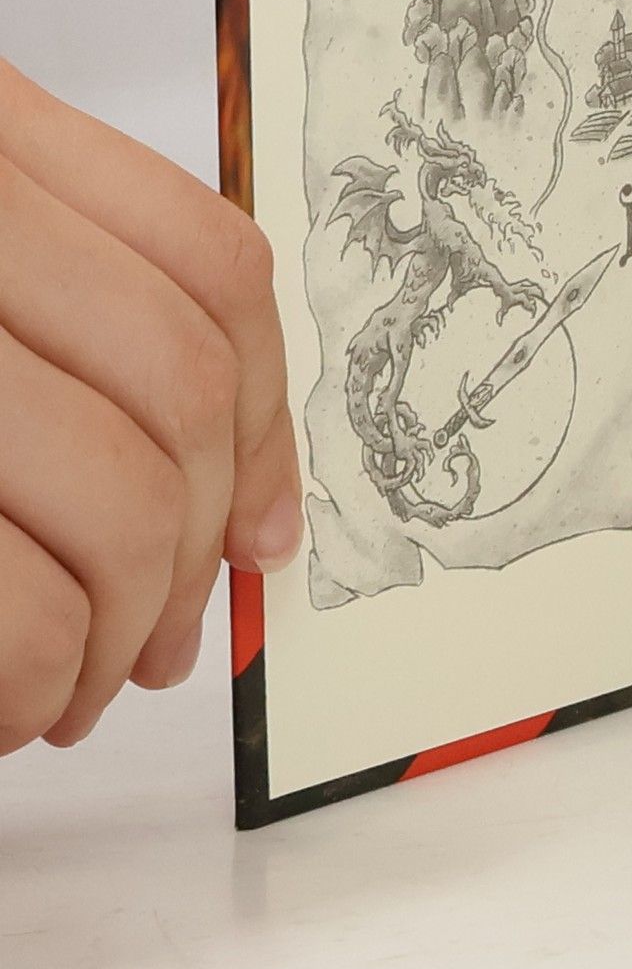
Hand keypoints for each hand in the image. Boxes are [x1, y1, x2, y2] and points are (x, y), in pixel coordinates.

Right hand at [0, 61, 300, 751]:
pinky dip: (30, 673)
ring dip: (118, 627)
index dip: (268, 414)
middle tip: (162, 641)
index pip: (210, 269)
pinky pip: (5, 605)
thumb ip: (60, 322)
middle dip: (196, 546)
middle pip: (178, 393)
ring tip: (74, 685)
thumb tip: (235, 504)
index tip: (265, 532)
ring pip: (116, 500)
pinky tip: (10, 699)